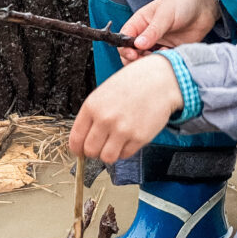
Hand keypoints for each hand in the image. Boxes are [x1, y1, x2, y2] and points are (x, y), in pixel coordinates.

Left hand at [69, 54, 183, 163]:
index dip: (77, 149)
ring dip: (109, 154)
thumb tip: (83, 138)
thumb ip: (92, 115)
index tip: (81, 150)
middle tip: (101, 145)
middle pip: (90, 151)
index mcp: (92, 107)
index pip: (76, 139)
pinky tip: (128, 138)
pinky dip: (125, 150)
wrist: (160, 79)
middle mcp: (105, 119)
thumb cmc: (133, 83)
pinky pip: (125, 155)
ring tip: (114, 144)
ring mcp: (122, 130)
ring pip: (107, 158)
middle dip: (94, 151)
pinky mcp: (139, 138)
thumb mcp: (103, 93)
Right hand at [119, 0, 219, 64]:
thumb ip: (153, 31)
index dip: (125, 49)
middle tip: (149, 58)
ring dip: (151, 62)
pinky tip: (172, 54)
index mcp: (140, 23)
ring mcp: (157, 45)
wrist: (205, 6)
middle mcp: (146, 35)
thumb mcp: (165, 14)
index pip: (124, 39)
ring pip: (146, 61)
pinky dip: (164, 63)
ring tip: (163, 54)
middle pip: (132, 54)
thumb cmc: (182, 2)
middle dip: (137, 60)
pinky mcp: (169, 52)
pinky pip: (162, 62)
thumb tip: (138, 45)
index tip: (134, 54)